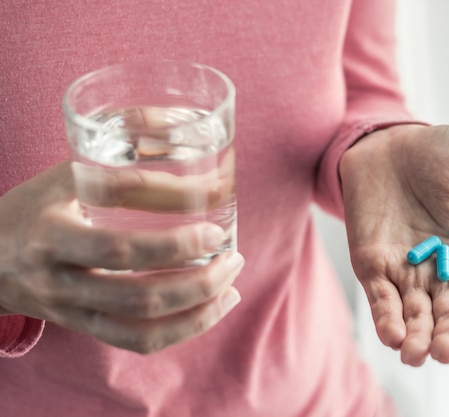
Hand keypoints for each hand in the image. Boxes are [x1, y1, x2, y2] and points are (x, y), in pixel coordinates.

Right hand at [0, 161, 243, 353]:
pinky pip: (138, 340)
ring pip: (140, 317)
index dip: (170, 191)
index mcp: (52, 214)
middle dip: (193, 266)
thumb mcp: (63, 172)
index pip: (116, 194)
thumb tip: (179, 121)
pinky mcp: (84, 326)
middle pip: (131, 273)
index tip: (218, 191)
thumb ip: (115, 147)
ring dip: (198, 302)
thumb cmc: (33, 211)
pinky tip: (216, 307)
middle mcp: (57, 264)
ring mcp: (69, 303)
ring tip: (232, 279)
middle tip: (230, 249)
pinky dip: (185, 329)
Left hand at [340, 124, 448, 364]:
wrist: (393, 142)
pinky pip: (381, 299)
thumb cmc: (448, 159)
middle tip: (444, 350)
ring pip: (413, 317)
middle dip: (446, 338)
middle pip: (448, 318)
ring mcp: (406, 272)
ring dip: (415, 339)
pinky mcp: (374, 266)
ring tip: (415, 353)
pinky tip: (392, 335)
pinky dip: (386, 319)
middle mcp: (443, 274)